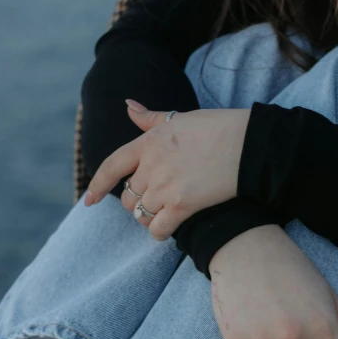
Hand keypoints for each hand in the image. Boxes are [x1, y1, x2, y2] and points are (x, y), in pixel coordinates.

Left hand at [85, 100, 250, 239]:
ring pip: (141, 214)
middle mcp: (152, 165)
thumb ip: (150, 118)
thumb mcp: (180, 118)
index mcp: (149, 142)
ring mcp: (165, 186)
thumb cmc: (218, 129)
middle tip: (155, 201)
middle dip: (137, 201)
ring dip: (149, 218)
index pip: (112, 166)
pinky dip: (160, 232)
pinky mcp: (182, 205)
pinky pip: (158, 229)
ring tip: (164, 215)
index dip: (98, 185)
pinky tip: (169, 229)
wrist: (248, 146)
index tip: (89, 200)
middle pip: (128, 196)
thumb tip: (127, 105)